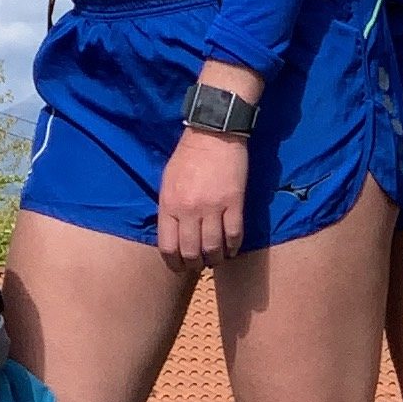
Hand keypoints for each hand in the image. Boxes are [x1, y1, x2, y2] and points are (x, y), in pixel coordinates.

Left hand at [156, 129, 249, 263]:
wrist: (213, 133)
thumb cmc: (187, 156)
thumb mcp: (167, 182)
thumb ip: (169, 209)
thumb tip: (173, 234)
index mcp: (169, 204)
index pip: (168, 246)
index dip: (174, 263)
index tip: (179, 268)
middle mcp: (189, 210)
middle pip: (191, 252)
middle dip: (194, 265)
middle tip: (199, 266)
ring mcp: (213, 207)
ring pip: (213, 248)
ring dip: (215, 259)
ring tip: (216, 260)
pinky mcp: (235, 202)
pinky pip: (234, 234)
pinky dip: (233, 247)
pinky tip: (232, 250)